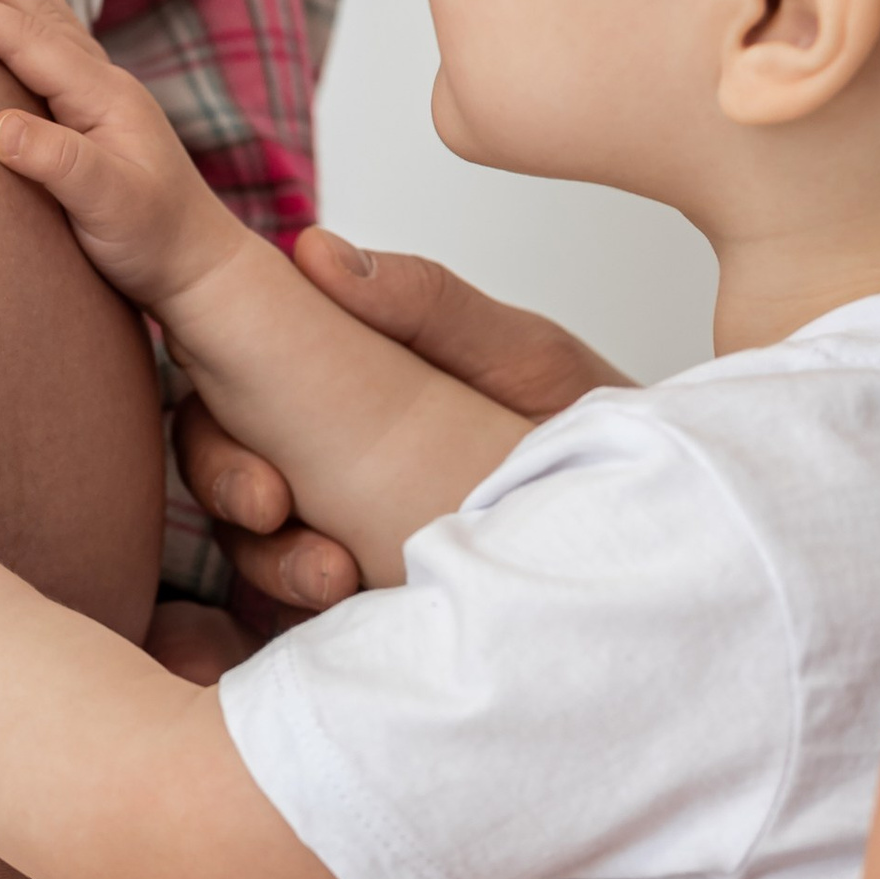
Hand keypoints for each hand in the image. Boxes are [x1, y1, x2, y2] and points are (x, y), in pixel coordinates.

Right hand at [0, 0, 240, 313]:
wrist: (200, 267)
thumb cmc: (155, 240)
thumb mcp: (106, 207)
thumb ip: (56, 164)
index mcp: (103, 97)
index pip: (29, 41)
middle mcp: (106, 85)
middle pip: (41, 11)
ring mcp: (106, 98)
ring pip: (51, 20)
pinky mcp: (101, 117)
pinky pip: (59, 46)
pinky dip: (34, 15)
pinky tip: (27, 10)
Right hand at [181, 232, 622, 613]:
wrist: (665, 529)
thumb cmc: (588, 426)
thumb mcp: (520, 357)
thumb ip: (424, 306)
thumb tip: (315, 251)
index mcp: (344, 375)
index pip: (228, 386)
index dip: (214, 425)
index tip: (261, 470)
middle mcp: (325, 453)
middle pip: (220, 468)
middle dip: (232, 494)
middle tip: (274, 511)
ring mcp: (340, 528)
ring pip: (252, 548)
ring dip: (273, 564)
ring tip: (333, 578)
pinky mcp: (366, 597)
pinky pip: (299, 620)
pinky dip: (294, 627)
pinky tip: (328, 626)